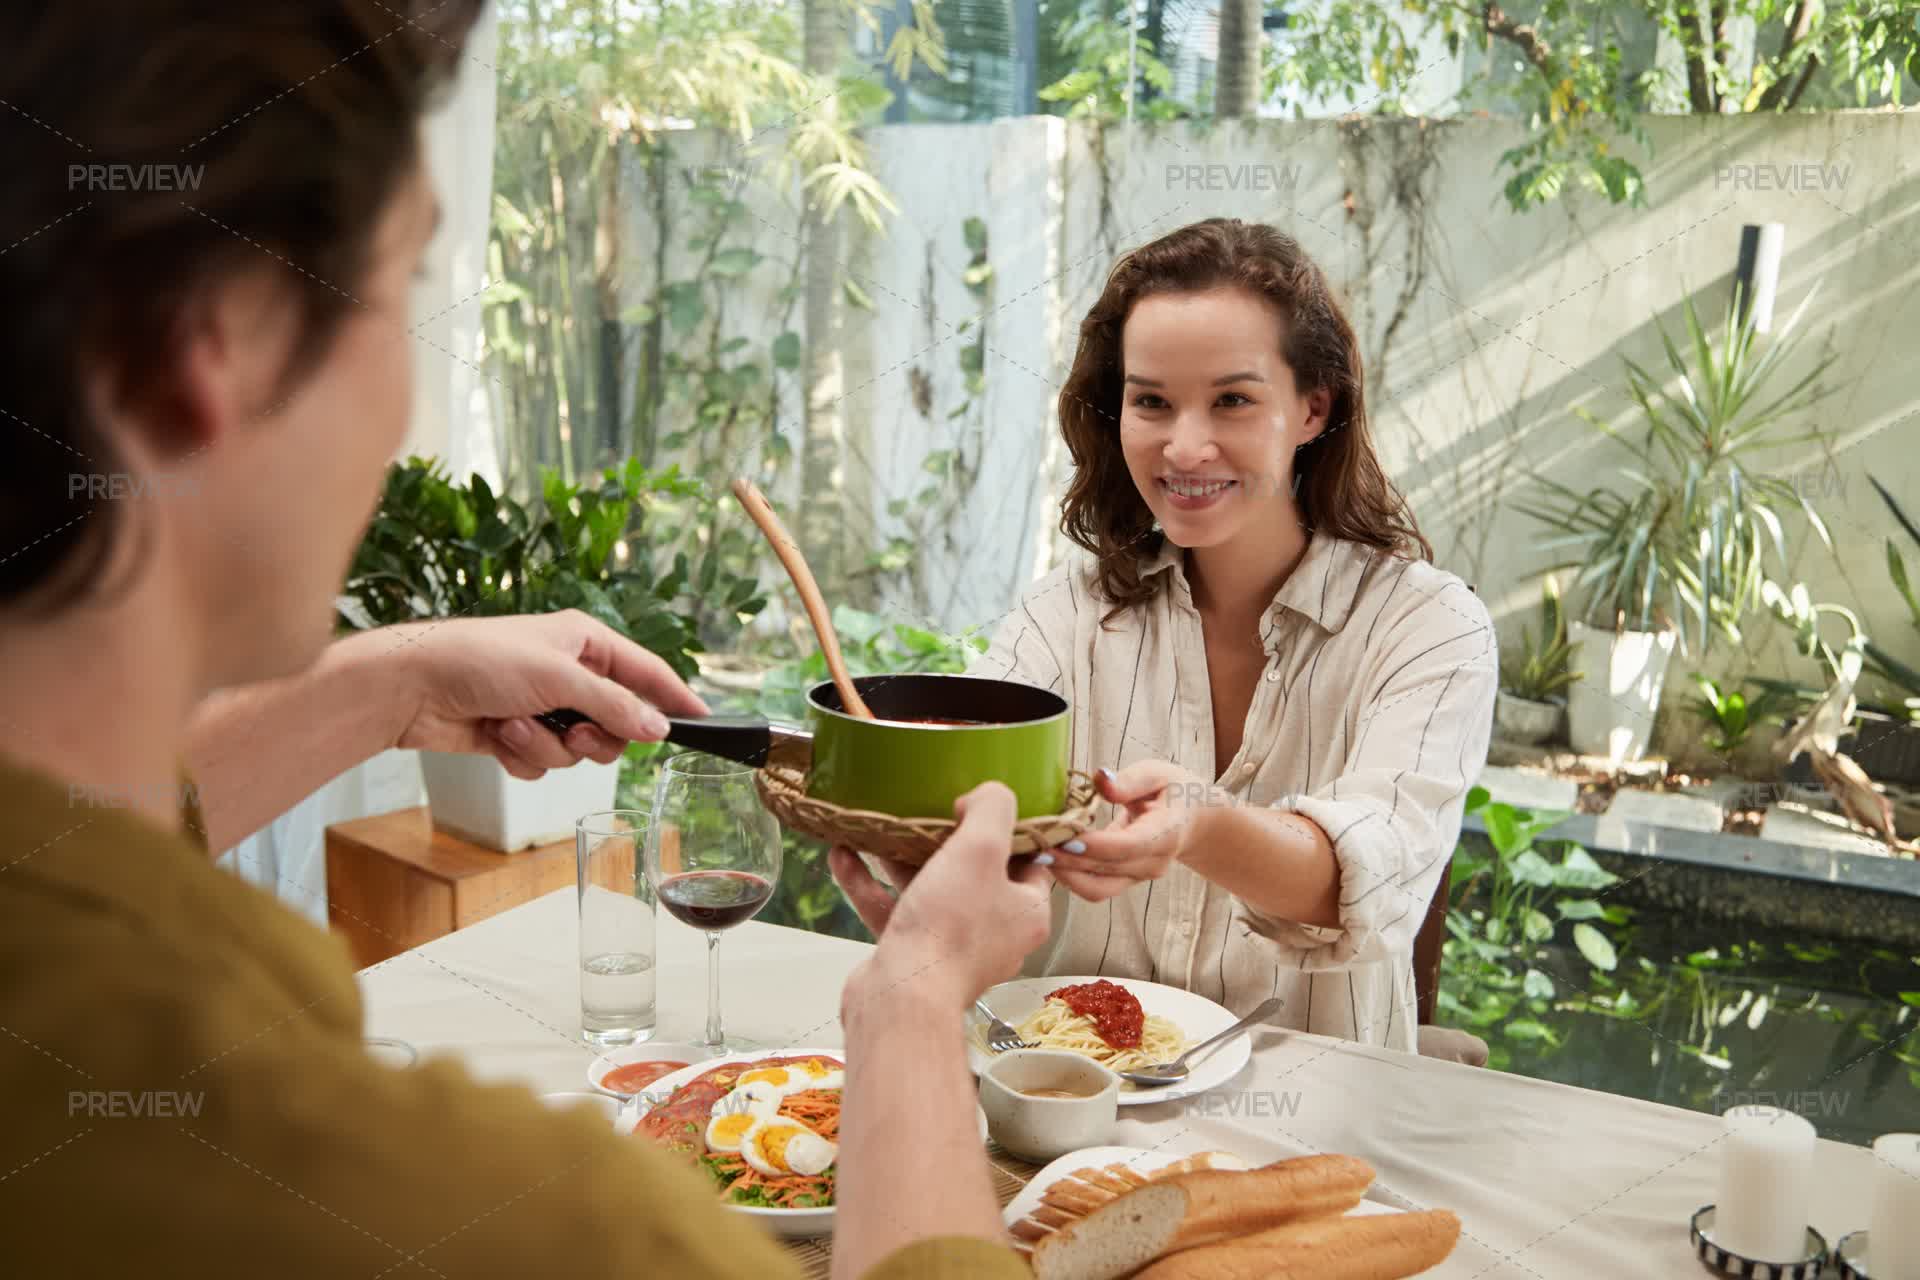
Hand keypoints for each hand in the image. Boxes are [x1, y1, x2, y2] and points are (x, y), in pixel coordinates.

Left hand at [374, 611, 708, 778]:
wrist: (410, 687)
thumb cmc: (481, 660)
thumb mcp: (559, 678)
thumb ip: (614, 706)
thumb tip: (657, 728)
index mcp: (585, 642)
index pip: (646, 671)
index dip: (675, 696)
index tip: (704, 720)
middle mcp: (568, 673)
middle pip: (616, 723)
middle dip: (594, 737)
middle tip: (575, 734)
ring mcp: (542, 707)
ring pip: (579, 749)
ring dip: (548, 746)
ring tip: (515, 726)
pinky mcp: (516, 734)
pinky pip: (544, 762)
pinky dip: (523, 755)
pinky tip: (497, 736)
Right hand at [845, 782, 1054, 1007]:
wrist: (902, 998)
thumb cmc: (949, 928)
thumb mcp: (981, 848)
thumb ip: (993, 808)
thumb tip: (987, 796)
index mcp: (1026, 912)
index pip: (1030, 861)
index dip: (1008, 830)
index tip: (980, 807)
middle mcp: (995, 933)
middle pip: (975, 874)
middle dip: (945, 841)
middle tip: (925, 813)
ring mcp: (952, 947)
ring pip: (929, 891)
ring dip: (900, 860)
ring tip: (878, 830)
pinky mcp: (913, 956)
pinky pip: (894, 911)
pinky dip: (870, 885)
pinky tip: (844, 858)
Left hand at [1051, 760, 1216, 901]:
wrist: (1194, 820)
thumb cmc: (1174, 791)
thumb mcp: (1157, 774)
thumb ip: (1129, 780)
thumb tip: (1100, 778)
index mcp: (1165, 834)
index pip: (1127, 847)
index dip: (1093, 846)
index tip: (1064, 836)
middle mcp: (1152, 864)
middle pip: (1105, 872)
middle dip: (1067, 860)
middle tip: (1035, 841)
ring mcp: (1138, 877)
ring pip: (1097, 889)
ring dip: (1065, 874)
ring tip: (1036, 851)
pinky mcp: (1124, 881)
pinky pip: (1094, 887)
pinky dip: (1070, 876)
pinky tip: (1048, 856)